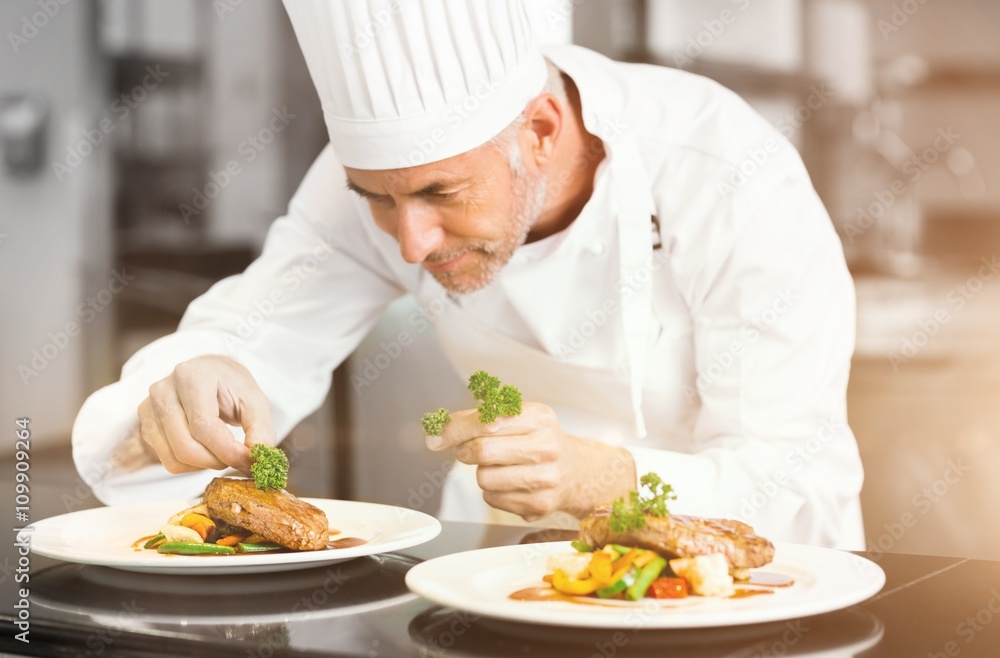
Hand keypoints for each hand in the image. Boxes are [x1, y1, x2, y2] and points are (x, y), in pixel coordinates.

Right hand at [135, 355, 274, 474]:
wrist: (206, 373)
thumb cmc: (229, 385)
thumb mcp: (254, 399)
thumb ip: (260, 428)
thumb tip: (257, 458)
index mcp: (192, 376)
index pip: (203, 426)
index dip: (227, 450)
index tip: (249, 459)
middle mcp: (164, 390)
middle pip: (186, 446)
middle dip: (217, 460)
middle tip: (238, 458)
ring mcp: (149, 408)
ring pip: (175, 458)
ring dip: (205, 465)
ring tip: (223, 451)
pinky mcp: (145, 424)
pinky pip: (168, 461)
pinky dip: (191, 465)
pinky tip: (206, 449)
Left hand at [427, 402, 635, 520]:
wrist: (574, 471)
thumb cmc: (536, 440)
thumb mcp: (517, 417)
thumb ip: (477, 418)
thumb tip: (437, 431)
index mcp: (539, 417)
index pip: (486, 420)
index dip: (454, 430)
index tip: (436, 438)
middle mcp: (547, 446)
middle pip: (482, 451)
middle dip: (465, 452)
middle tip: (468, 451)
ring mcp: (546, 478)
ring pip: (484, 478)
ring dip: (482, 473)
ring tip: (499, 467)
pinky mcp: (540, 505)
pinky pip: (492, 499)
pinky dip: (493, 492)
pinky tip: (511, 483)